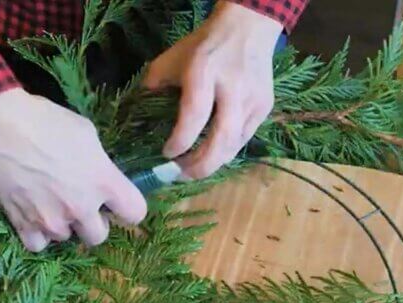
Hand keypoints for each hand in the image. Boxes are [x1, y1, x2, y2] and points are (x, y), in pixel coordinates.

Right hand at [0, 89, 146, 251]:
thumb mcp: (85, 133)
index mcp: (103, 181)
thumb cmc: (43, 120)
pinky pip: (39, 245)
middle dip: (92, 221)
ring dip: (62, 224)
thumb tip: (101, 176)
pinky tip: (32, 214)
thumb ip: (99, 163)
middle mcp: (81, 207)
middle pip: (99, 235)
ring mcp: (52, 220)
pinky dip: (37, 233)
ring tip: (48, 201)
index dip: (127, 208)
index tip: (117, 202)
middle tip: (78, 202)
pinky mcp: (23, 226)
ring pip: (66, 238)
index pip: (135, 213)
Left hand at [143, 1, 281, 179]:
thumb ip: (154, 86)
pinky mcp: (264, 108)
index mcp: (205, 72)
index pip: (195, 115)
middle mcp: (233, 88)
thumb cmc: (203, 45)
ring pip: (235, 145)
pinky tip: (210, 155)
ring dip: (212, 164)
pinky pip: (243, 139)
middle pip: (222, 139)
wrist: (248, 28)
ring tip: (191, 170)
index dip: (180, 141)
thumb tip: (138, 118)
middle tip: (179, 175)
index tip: (165, 153)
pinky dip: (225, 152)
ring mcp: (253, 100)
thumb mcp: (171, 59)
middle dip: (200, 166)